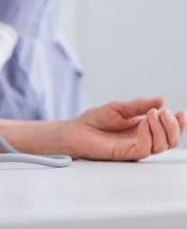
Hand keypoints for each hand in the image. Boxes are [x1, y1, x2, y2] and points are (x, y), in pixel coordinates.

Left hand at [70, 97, 186, 160]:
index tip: (182, 112)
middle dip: (174, 127)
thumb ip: (140, 105)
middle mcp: (143, 139)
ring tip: (152, 115)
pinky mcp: (126, 154)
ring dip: (162, 129)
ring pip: (162, 146)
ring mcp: (135, 147)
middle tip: (165, 113)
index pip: (168, 129)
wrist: (76, 130)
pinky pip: (145, 149)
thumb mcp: (120, 107)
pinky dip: (148, 135)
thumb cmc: (95, 119)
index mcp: (144, 128)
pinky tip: (143, 123)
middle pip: (171, 140)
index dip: (179, 123)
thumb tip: (162, 99)